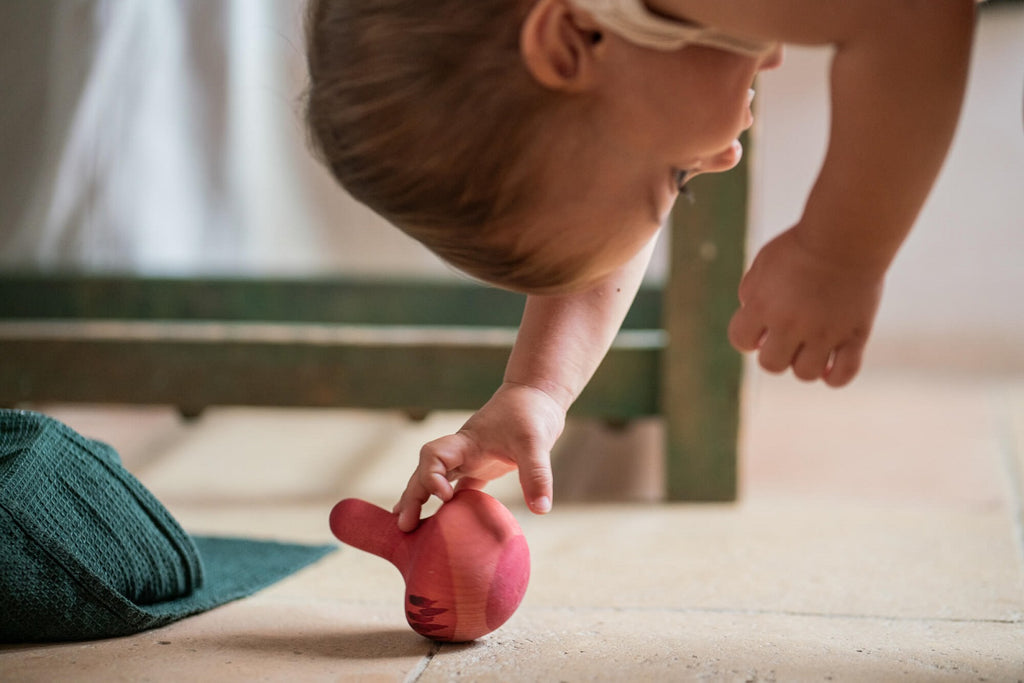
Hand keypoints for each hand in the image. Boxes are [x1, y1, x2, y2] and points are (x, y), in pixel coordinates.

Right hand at [393, 382, 566, 530]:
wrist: (537, 393)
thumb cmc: (531, 412)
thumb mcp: (536, 442)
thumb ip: (536, 474)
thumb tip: (540, 510)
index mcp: (465, 442)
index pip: (432, 456)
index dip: (431, 477)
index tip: (446, 497)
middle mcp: (461, 452)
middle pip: (424, 472)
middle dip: (412, 497)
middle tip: (403, 526)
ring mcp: (471, 458)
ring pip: (436, 480)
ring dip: (422, 500)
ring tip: (408, 527)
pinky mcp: (484, 465)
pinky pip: (460, 487)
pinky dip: (451, 504)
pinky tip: (446, 524)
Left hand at [727, 227, 884, 386]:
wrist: (847, 235)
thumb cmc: (802, 245)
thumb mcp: (763, 263)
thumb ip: (751, 293)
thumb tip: (752, 325)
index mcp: (763, 305)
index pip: (740, 340)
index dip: (748, 336)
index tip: (760, 327)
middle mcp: (792, 324)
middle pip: (771, 365)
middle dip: (775, 353)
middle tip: (787, 336)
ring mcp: (825, 332)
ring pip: (805, 374)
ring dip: (803, 364)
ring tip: (811, 345)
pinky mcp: (855, 335)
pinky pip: (843, 375)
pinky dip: (834, 377)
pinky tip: (830, 364)